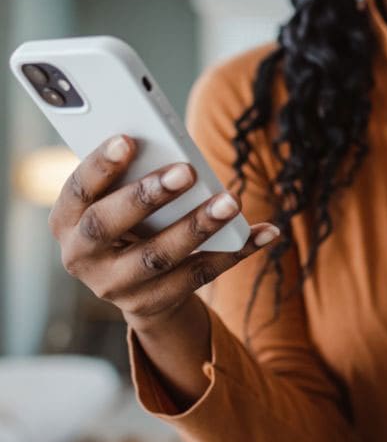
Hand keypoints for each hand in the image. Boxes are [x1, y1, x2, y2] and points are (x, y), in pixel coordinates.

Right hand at [48, 134, 279, 332]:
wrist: (134, 285)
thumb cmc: (129, 219)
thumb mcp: (116, 198)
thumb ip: (131, 175)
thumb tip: (172, 148)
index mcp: (67, 220)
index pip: (78, 190)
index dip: (99, 165)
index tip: (128, 139)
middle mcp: (81, 256)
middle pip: (110, 225)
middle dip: (148, 195)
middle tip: (187, 170)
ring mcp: (115, 285)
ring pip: (159, 256)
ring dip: (198, 226)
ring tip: (231, 201)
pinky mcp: (152, 303)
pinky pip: (199, 275)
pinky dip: (235, 251)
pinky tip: (265, 232)